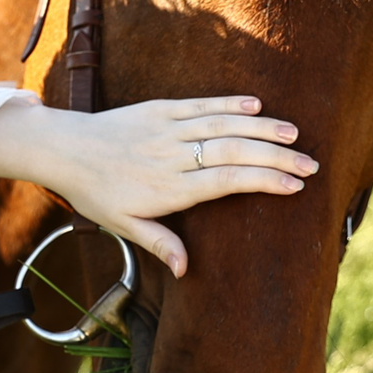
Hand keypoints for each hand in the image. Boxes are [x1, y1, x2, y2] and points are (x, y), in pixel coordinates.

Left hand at [0, 95, 316, 275]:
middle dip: (276, 156)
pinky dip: (230, 103)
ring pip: (222, 125)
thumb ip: (158, 243)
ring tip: (294, 134)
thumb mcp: (121, 226)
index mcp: (168, 188)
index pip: (225, 182)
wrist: (62, 149)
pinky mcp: (158, 108)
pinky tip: (257, 105)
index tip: (295, 185)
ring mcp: (166, 129)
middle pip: (233, 152)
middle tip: (310, 163)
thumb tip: (186, 269)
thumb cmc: (94, 192)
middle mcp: (171, 156)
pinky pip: (199, 105)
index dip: (263, 181)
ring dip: (261, 128)